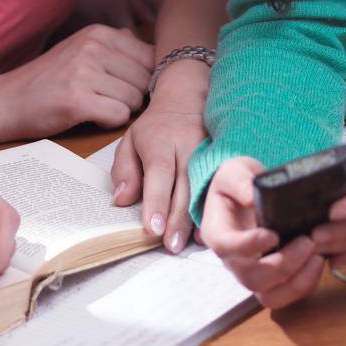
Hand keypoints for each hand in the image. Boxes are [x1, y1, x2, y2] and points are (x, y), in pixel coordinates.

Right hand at [0, 24, 153, 136]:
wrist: (8, 99)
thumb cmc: (49, 78)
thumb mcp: (80, 48)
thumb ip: (115, 44)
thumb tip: (152, 46)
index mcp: (98, 33)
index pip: (150, 56)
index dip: (146, 77)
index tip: (128, 86)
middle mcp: (93, 47)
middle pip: (145, 79)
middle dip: (134, 95)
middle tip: (109, 100)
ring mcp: (84, 73)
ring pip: (134, 100)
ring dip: (121, 109)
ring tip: (96, 106)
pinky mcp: (77, 101)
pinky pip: (118, 116)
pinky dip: (109, 122)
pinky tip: (90, 116)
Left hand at [111, 59, 208, 252]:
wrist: (188, 100)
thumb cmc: (155, 128)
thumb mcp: (130, 140)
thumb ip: (124, 170)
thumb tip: (122, 199)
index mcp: (161, 142)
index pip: (159, 174)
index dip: (156, 201)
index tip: (152, 228)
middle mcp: (188, 148)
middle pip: (184, 187)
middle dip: (178, 219)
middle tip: (170, 245)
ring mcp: (209, 154)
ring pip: (205, 190)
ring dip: (197, 219)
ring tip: (189, 244)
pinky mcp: (223, 159)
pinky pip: (220, 187)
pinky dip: (216, 209)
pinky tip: (211, 228)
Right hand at [201, 157, 325, 309]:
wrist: (244, 194)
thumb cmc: (236, 182)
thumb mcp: (234, 171)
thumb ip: (240, 182)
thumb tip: (254, 199)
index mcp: (218, 233)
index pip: (228, 247)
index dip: (250, 246)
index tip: (273, 234)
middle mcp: (232, 261)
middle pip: (252, 278)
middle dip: (283, 266)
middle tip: (307, 242)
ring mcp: (251, 274)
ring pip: (269, 296)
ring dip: (296, 282)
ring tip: (317, 256)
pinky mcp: (271, 280)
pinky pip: (286, 295)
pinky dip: (305, 284)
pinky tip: (318, 261)